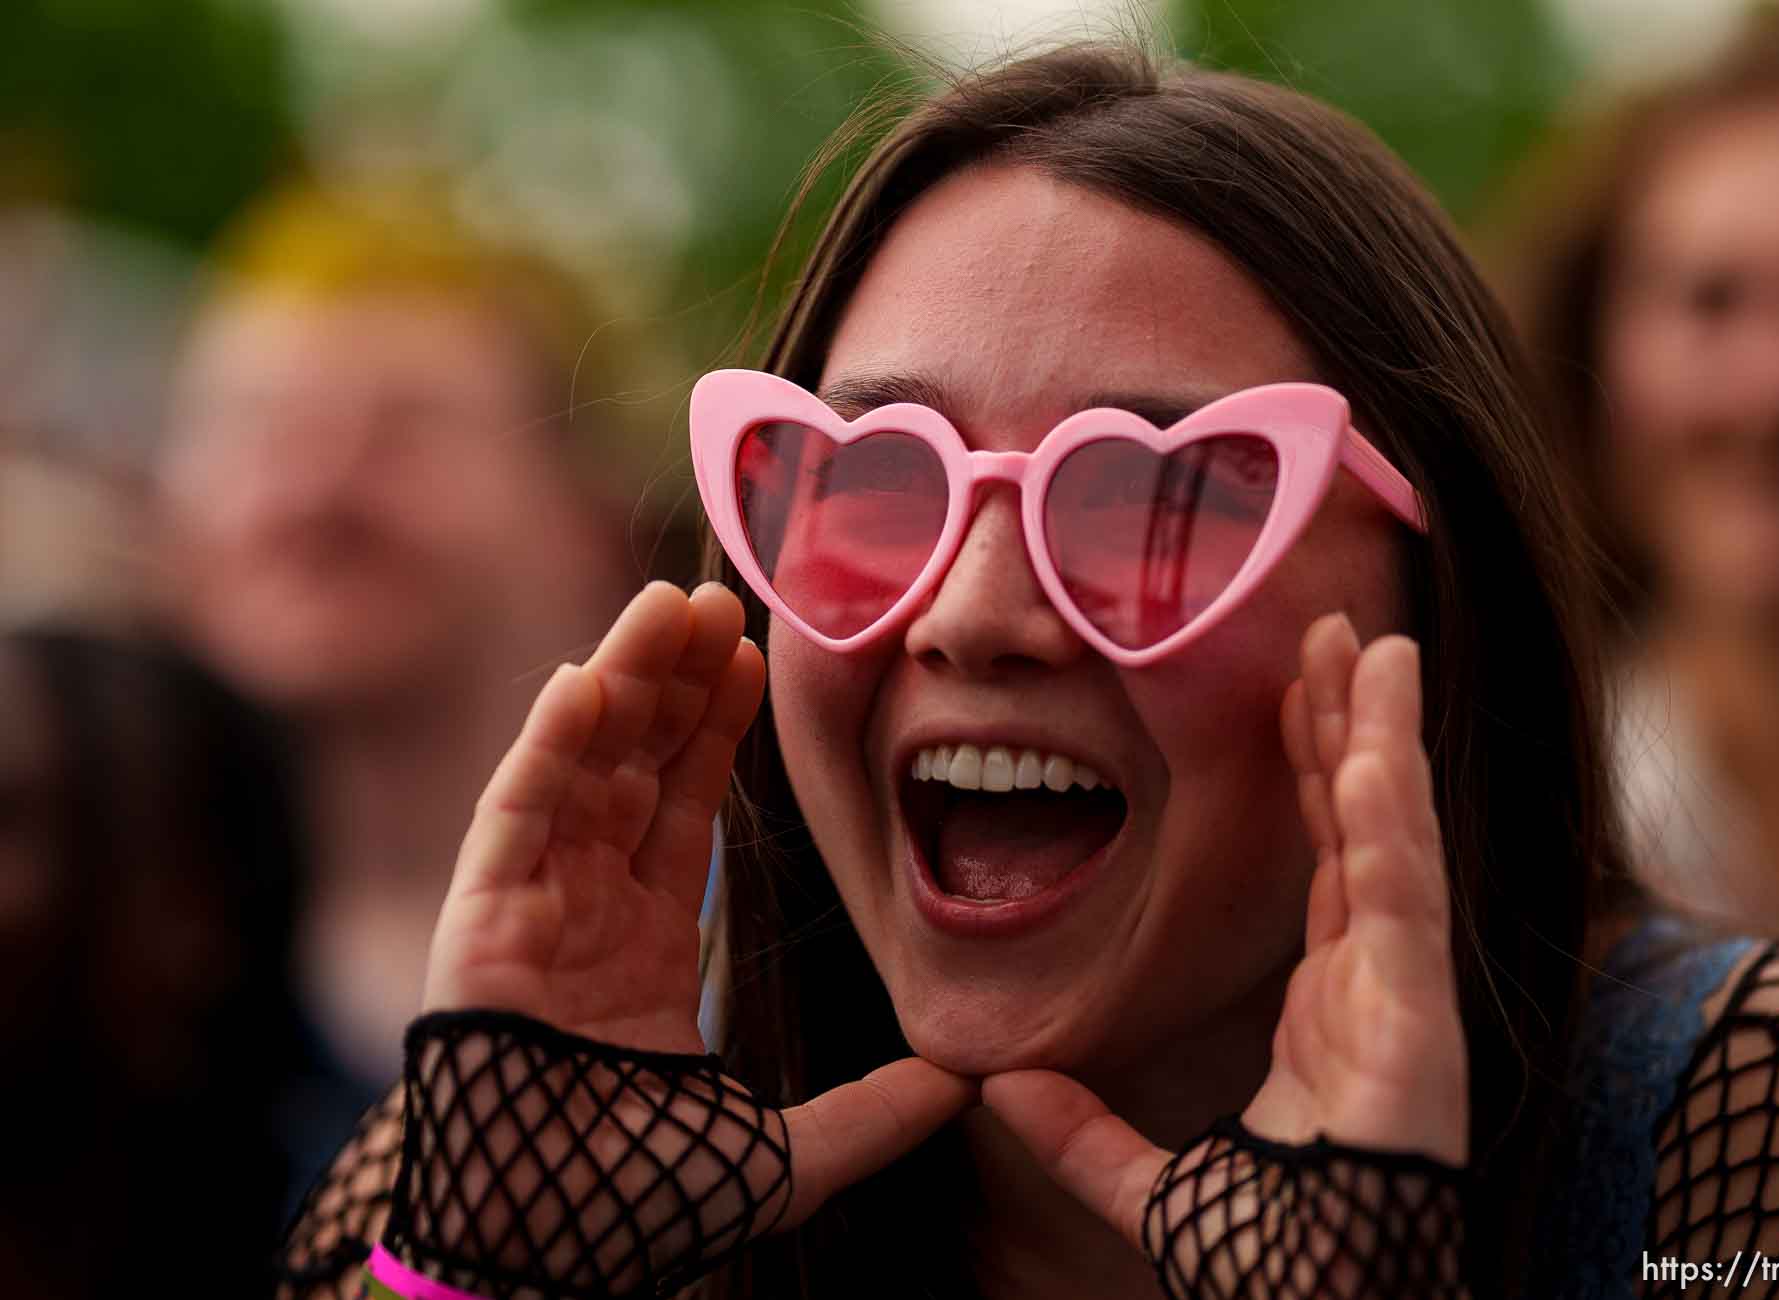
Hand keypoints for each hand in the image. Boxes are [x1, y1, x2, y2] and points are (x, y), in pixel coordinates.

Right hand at [422, 581, 974, 1229]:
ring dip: (619, 679)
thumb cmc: (644, 1207)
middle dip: (672, 679)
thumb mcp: (788, 1156)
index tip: (756, 659)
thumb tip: (971, 1083)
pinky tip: (586, 678)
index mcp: (645, 943)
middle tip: (716, 596)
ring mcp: (530, 906)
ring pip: (577, 765)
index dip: (717, 730)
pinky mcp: (479, 920)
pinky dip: (545, 749)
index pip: (684, 808)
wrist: (549, 1259)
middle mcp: (584, 907)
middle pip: (631, 763)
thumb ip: (877, 1115)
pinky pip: (514, 816)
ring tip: (667, 601)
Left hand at [982, 614, 1467, 1258]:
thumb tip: (997, 1090)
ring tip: (1377, 645)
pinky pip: (1399, 894)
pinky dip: (1390, 813)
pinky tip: (1374, 739)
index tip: (1292, 692)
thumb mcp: (1147, 1190)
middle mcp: (1374, 986)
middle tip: (1338, 633)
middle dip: (1351, 727)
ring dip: (1382, 737)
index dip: (1310, 773)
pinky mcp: (1416, 1015)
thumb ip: (1078, 1135)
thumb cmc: (1269, 1271)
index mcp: (1328, 1009)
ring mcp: (1401, 995)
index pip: (1320, 860)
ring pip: (1392, 838)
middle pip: (1362, 827)